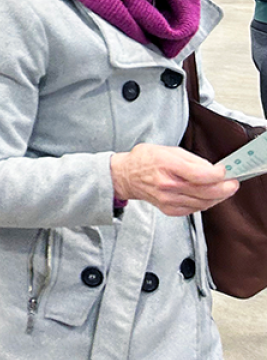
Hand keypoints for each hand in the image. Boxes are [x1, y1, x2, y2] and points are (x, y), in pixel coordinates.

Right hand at [111, 144, 239, 215]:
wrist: (126, 176)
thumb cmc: (145, 160)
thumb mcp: (167, 150)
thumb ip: (192, 160)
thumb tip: (212, 169)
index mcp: (166, 166)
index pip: (200, 175)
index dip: (218, 175)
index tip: (225, 171)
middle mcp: (167, 186)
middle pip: (205, 192)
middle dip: (225, 188)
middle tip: (233, 183)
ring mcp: (168, 200)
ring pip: (203, 203)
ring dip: (217, 197)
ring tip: (223, 189)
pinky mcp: (169, 209)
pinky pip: (195, 209)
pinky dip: (205, 203)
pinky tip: (207, 196)